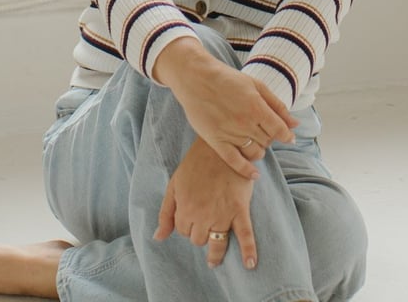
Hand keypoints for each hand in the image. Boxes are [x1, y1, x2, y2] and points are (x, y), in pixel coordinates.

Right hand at [154, 40, 297, 176]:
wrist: (196, 79)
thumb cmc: (227, 79)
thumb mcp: (256, 85)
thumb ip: (277, 105)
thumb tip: (295, 124)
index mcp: (256, 107)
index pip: (279, 130)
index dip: (286, 135)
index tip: (288, 136)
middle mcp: (245, 123)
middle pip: (268, 141)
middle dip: (269, 137)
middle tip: (262, 129)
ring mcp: (230, 134)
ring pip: (255, 152)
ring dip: (259, 149)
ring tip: (254, 140)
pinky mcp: (216, 142)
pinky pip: (235, 162)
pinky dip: (247, 171)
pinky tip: (254, 174)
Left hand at [154, 138, 256, 268]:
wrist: (221, 144)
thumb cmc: (196, 163)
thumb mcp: (175, 184)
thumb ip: (166, 212)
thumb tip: (158, 238)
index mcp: (185, 208)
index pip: (182, 230)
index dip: (185, 224)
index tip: (191, 215)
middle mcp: (202, 215)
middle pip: (198, 239)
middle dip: (198, 233)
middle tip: (204, 222)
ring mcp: (222, 214)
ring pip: (216, 243)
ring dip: (215, 253)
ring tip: (214, 260)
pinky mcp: (240, 209)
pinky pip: (245, 234)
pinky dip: (248, 250)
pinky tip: (250, 264)